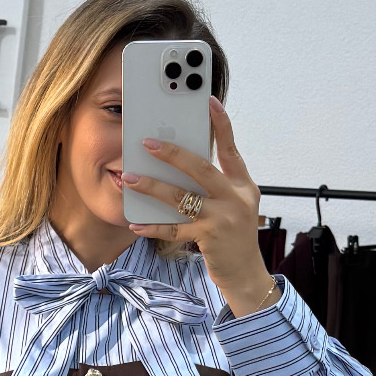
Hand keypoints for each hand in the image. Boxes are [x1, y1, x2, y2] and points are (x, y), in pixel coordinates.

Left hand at [122, 97, 275, 317]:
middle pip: (200, 168)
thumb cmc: (233, 235)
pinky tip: (135, 224)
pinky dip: (152, 226)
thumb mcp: (232, 204)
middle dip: (172, 153)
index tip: (210, 101)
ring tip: (129, 178)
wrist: (246, 274)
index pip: (231, 148)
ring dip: (152, 187)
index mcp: (242, 184)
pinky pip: (174, 228)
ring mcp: (223, 218)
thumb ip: (213, 185)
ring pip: (181, 197)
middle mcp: (235, 197)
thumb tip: (179, 162)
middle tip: (147, 142)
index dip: (221, 124)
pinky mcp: (209, 238)